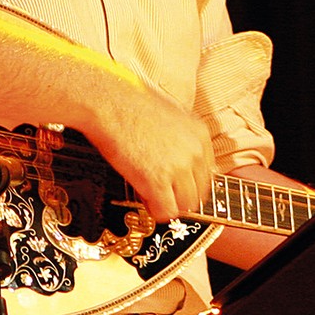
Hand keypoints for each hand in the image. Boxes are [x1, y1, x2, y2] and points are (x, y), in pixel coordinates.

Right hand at [85, 84, 214, 223]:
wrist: (108, 102)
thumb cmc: (129, 105)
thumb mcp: (168, 116)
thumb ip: (181, 139)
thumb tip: (177, 160)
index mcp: (199, 133)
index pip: (205, 173)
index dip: (187, 181)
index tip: (175, 182)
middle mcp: (194, 150)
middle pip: (199, 191)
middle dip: (179, 194)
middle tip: (161, 190)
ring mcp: (178, 166)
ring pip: (185, 205)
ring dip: (168, 202)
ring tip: (150, 192)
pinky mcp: (158, 181)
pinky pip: (166, 211)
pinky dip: (155, 210)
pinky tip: (144, 196)